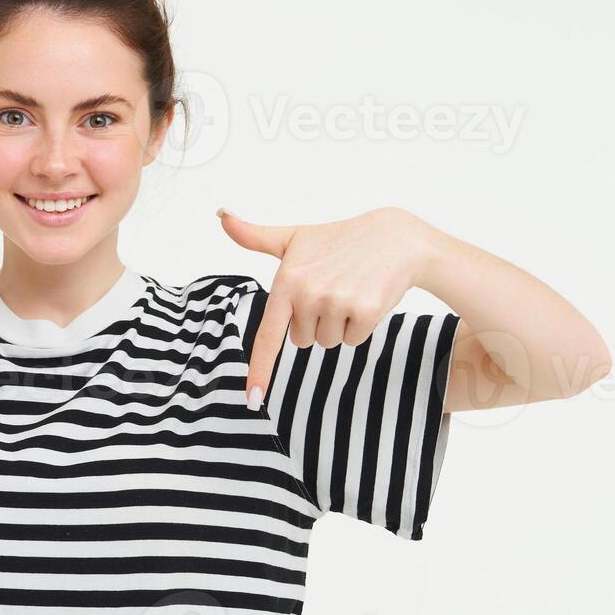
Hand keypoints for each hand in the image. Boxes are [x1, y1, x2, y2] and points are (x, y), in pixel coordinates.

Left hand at [218, 205, 432, 406]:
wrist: (393, 237)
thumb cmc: (338, 240)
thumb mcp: (294, 237)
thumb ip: (255, 236)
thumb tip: (221, 215)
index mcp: (287, 280)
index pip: (268, 335)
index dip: (260, 370)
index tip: (253, 399)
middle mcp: (309, 293)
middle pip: (302, 340)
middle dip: (315, 321)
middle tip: (331, 288)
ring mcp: (338, 303)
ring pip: (328, 342)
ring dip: (338, 324)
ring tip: (348, 290)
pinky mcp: (365, 311)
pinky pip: (353, 340)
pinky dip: (360, 325)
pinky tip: (365, 297)